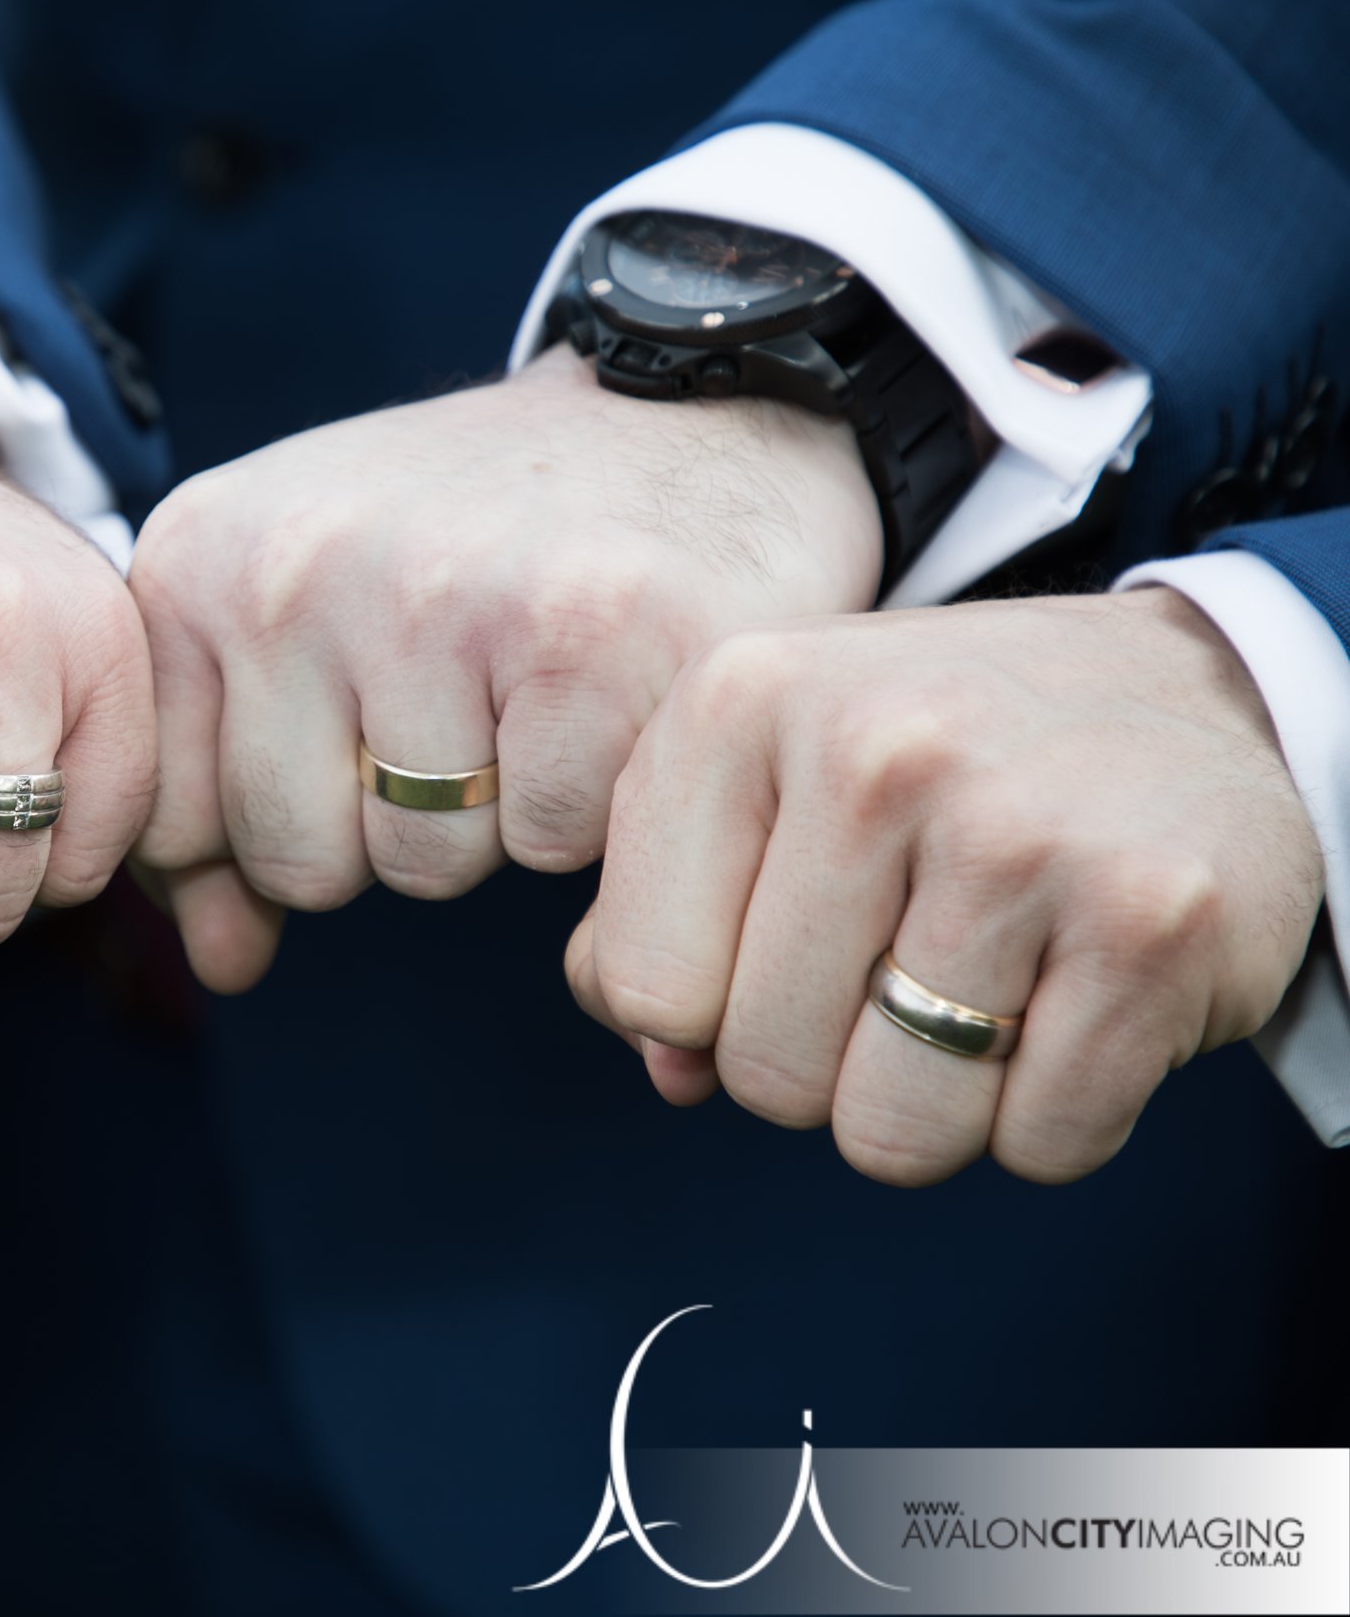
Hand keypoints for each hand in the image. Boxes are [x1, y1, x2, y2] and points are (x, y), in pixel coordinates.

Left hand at [130, 347, 880, 989]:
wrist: (686, 408)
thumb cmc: (478, 543)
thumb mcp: (310, 628)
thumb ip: (227, 803)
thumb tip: (220, 965)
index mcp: (199, 558)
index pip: (173, 823)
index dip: (276, 819)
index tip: (351, 730)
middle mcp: (294, 566)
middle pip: (297, 860)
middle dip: (385, 826)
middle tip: (459, 702)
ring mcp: (437, 596)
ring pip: (421, 862)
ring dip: (491, 818)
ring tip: (528, 688)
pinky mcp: (587, 638)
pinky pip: (545, 840)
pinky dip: (588, 798)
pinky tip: (604, 689)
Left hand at [570, 589, 1323, 1184]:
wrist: (1187, 690)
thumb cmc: (924, 763)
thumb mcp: (755, 780)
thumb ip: (654, 919)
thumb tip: (666, 1069)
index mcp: (738, 702)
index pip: (645, 989)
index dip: (707, 1014)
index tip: (780, 948)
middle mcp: (874, 750)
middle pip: (766, 1074)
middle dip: (824, 1067)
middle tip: (902, 969)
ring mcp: (1019, 833)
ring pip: (894, 1132)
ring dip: (937, 1105)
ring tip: (989, 987)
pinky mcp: (1154, 921)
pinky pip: (1041, 1143)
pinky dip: (1055, 1114)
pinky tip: (1079, 1000)